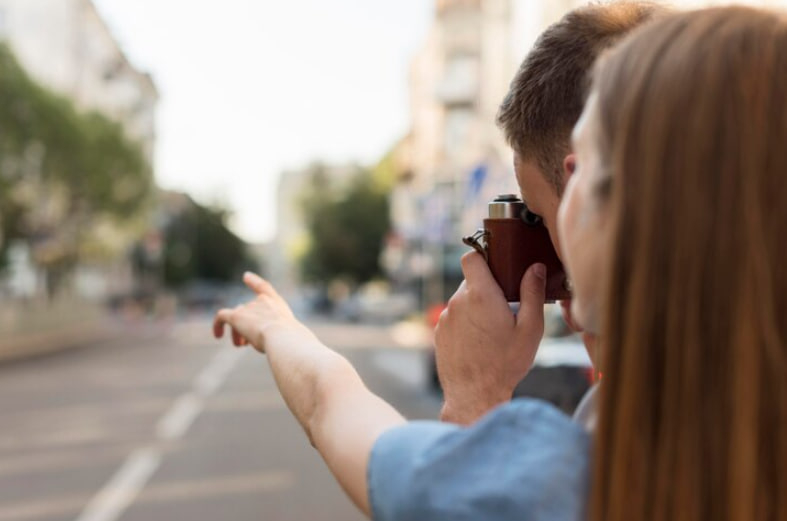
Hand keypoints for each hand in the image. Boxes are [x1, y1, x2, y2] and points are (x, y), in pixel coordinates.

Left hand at [213, 272, 302, 352]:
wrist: (284, 338)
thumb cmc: (290, 341)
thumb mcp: (289, 336)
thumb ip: (279, 334)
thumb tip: (268, 340)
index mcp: (277, 304)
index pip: (264, 288)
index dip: (254, 282)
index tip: (246, 276)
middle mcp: (262, 302)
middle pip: (248, 311)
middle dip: (248, 326)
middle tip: (247, 343)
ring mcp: (249, 308)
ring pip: (237, 318)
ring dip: (238, 332)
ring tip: (241, 345)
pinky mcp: (237, 317)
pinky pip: (222, 316)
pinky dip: (217, 325)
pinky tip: (217, 335)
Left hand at [434, 252, 545, 424]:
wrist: (474, 395)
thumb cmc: (505, 364)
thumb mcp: (530, 329)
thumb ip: (532, 294)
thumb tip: (535, 268)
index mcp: (481, 295)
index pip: (471, 257)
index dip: (483, 256)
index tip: (496, 266)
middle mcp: (458, 302)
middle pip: (472, 282)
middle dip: (488, 289)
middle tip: (506, 309)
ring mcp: (446, 317)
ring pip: (463, 301)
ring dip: (476, 308)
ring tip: (493, 331)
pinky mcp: (439, 332)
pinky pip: (454, 317)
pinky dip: (466, 323)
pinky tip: (480, 342)